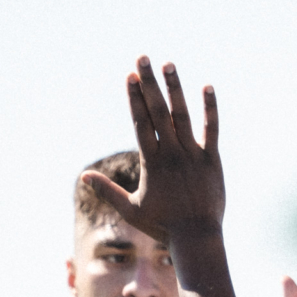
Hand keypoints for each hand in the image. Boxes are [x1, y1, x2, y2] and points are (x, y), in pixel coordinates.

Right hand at [84, 58, 222, 239]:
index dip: (134, 98)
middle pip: (158, 112)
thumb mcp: (130, 209)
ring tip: (168, 64)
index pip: (140, 123)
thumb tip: (84, 176)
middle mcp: (171, 153)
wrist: (196, 237)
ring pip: (183, 115)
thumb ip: (107, 190)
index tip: (129, 76)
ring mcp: (193, 154)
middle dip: (149, 83)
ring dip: (175, 88)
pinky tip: (207, 87)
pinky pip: (212, 129)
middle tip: (143, 58)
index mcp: (151, 162)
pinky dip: (210, 108)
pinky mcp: (212, 160)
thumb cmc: (162, 226)